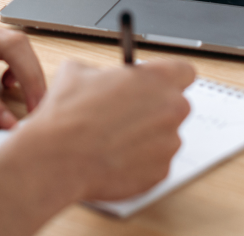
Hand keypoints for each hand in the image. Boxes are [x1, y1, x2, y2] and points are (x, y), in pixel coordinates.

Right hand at [9, 59, 194, 203]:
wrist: (58, 156)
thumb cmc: (68, 114)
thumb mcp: (77, 71)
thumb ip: (103, 73)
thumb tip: (103, 79)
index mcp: (157, 79)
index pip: (185, 71)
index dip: (168, 77)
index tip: (155, 83)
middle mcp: (170, 110)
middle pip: (176, 105)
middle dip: (156, 108)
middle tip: (127, 112)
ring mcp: (168, 144)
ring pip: (166, 136)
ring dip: (147, 135)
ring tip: (114, 138)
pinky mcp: (160, 173)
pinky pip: (156, 162)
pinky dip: (140, 160)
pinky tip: (114, 156)